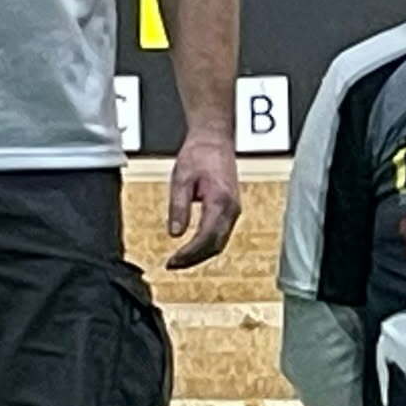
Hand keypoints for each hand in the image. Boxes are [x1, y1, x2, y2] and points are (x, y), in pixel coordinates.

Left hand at [165, 131, 240, 268]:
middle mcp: (232, 209)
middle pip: (215, 246)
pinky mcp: (231, 210)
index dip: (188, 254)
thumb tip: (174, 234)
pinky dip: (206, 246)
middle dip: (194, 259)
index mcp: (220, 201)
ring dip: (200, 255)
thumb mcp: (181, 179)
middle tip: (171, 265)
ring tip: (179, 260)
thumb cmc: (199, 155)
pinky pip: (221, 235)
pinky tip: (191, 248)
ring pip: (220, 243)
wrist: (215, 140)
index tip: (171, 262)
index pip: (205, 238)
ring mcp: (234, 210)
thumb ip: (178, 207)